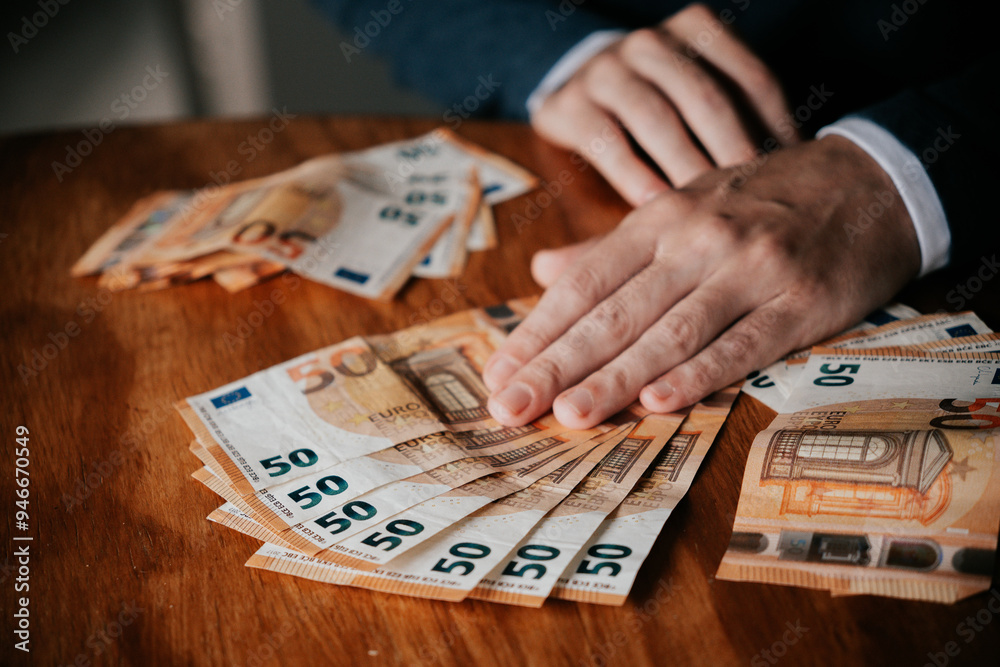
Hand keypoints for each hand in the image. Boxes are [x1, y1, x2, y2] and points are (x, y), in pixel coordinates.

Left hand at [483, 136, 920, 427]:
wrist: (867, 182)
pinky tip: (658, 401)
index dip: (538, 331)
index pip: (584, 284)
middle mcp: (697, 241)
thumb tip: (540, 269)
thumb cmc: (757, 203)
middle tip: (509, 408)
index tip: (498, 374)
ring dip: (616, 377)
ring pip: (671, 331)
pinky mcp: (801, 302)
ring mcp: (751, 271)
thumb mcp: (679, 209)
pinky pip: (743, 343)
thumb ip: (609, 249)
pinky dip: (699, 373)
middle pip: (615, 312)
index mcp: (658, 221)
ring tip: (568, 416)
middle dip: (557, 364)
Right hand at [531, 3, 798, 206]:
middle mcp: (649, 41)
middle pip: (706, 100)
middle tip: (758, 209)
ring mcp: (604, 69)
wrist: (574, 92)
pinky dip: (636, 179)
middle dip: (734, 157)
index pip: (751, 79)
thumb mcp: (697, 97)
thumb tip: (802, 164)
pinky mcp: (567, 105)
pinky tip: (656, 213)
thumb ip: (736, 120)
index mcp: (696, 28)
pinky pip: (608, 145)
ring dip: (686, 172)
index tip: (796, 178)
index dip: (776, 130)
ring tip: (711, 219)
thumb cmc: (658, 108)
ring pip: (657, 121)